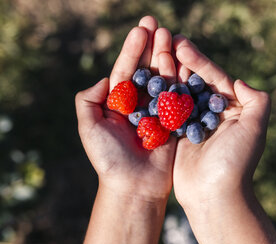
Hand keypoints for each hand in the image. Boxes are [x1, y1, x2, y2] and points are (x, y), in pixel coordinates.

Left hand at [75, 16, 176, 243]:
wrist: (133, 186)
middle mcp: (138, 105)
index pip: (125, 71)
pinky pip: (178, 98)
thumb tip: (106, 79)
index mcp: (118, 104)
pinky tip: (186, 61)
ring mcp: (157, 113)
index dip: (132, 51)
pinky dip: (182, 80)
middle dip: (151, 48)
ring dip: (167, 58)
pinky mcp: (173, 123)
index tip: (141, 30)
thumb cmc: (109, 159)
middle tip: (157, 24)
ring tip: (171, 36)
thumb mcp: (89, 128)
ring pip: (163, 80)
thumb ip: (88, 100)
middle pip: (146, 71)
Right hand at [171, 35, 275, 243]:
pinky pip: (168, 111)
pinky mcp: (178, 135)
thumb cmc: (235, 162)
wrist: (213, 195)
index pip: (215, 78)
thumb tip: (239, 81)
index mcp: (232, 109)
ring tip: (156, 55)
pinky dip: (160, 96)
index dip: (199, 61)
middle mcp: (212, 114)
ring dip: (169, 74)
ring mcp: (193, 124)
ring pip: (180, 93)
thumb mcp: (255, 129)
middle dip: (182, 62)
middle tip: (167, 42)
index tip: (182, 46)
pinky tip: (149, 81)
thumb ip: (257, 101)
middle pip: (196, 82)